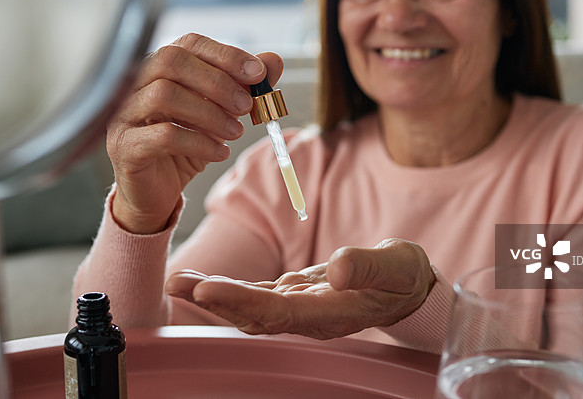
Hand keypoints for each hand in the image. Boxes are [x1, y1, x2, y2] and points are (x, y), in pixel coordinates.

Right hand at [107, 33, 282, 233]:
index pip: (190, 43)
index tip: (258, 73)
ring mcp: (124, 113)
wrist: (158, 191)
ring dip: (210, 113)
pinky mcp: (123, 145)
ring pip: (164, 95)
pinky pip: (162, 135)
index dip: (226, 54)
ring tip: (235, 132)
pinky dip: (199, 143)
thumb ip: (244, 86)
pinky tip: (219, 152)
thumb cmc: (185, 146)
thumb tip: (273, 60)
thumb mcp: (222, 114)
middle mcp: (134, 83)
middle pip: (171, 61)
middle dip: (217, 81)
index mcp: (159, 67)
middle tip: (245, 105)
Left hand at [164, 238, 435, 338]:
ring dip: (213, 295)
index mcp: (331, 312)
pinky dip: (228, 289)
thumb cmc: (403, 274)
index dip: (241, 302)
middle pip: (254, 314)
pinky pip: (255, 296)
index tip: (208, 288)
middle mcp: (308, 317)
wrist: (405, 287)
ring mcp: (298, 308)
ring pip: (248, 307)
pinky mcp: (294, 296)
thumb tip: (337, 269)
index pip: (278, 312)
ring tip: (179, 280)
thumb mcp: (396, 264)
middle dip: (214, 300)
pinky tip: (204, 281)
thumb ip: (368, 266)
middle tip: (177, 282)